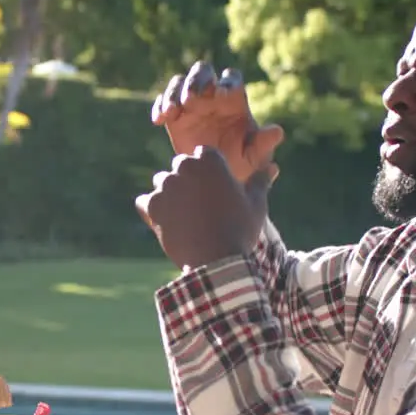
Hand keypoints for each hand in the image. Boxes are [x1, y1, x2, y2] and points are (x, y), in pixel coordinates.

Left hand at [136, 146, 270, 269]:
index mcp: (209, 160)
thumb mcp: (256, 204)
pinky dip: (152, 211)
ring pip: (161, 183)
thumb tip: (270, 168)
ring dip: (169, 195)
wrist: (216, 260)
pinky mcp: (151, 206)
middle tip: (199, 205)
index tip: (214, 188)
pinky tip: (166, 223)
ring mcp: (165, 186)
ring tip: (184, 217)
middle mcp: (184, 167)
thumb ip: (259, 181)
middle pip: (180, 166)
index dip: (208, 171)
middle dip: (187, 180)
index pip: (202, 154)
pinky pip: (145, 202)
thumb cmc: (239, 229)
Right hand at [151, 60, 283, 183]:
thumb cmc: (242, 166)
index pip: (231, 79)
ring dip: (174, 92)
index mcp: (235, 100)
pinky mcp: (174, 117)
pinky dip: (159, 107)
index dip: (227, 82)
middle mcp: (212, 95)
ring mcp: (191, 104)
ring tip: (171, 111)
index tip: (222, 95)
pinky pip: (163, 103)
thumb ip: (264, 144)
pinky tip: (158, 121)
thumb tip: (277, 131)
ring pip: (179, 83)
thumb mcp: (255, 158)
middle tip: (191, 97)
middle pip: (202, 72)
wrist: (217, 180)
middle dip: (196, 80)